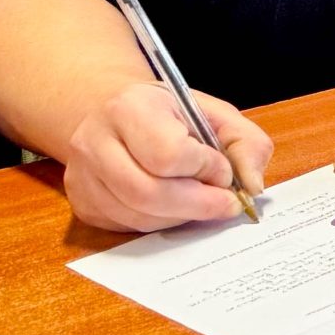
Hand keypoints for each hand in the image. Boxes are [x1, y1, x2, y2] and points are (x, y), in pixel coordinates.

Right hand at [62, 80, 271, 232]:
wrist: (114, 114)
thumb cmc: (170, 114)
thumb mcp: (215, 113)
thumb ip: (246, 143)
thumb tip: (252, 186)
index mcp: (129, 107)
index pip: (168, 153)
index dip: (204, 167)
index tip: (221, 167)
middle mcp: (94, 141)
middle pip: (148, 192)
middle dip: (199, 204)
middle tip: (226, 203)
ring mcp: (82, 176)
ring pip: (138, 215)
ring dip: (182, 216)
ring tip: (203, 201)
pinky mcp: (83, 204)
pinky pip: (128, 226)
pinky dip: (162, 222)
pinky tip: (176, 206)